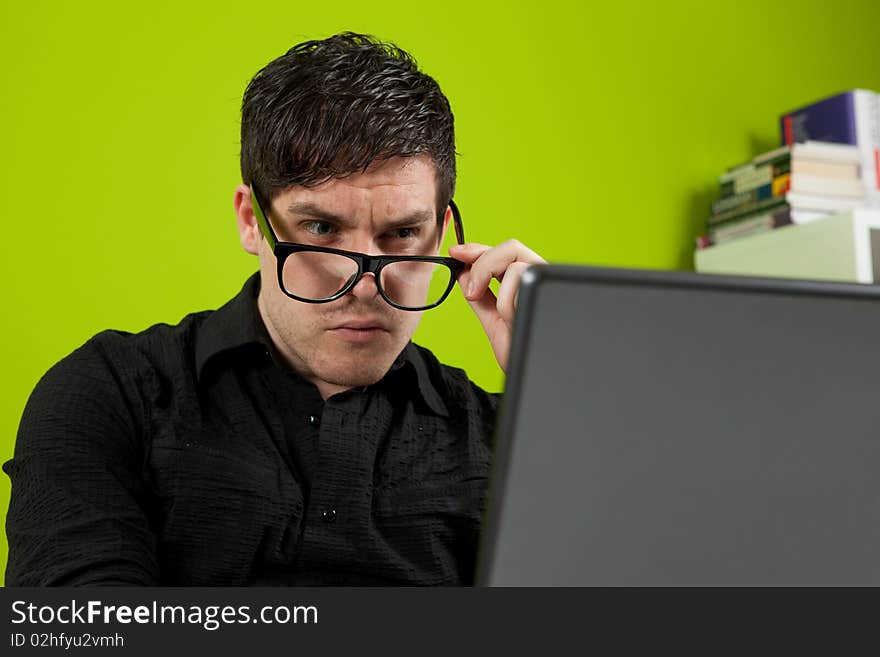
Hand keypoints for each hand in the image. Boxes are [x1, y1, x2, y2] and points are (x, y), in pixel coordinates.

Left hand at [448, 240, 545, 371]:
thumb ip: (480, 299)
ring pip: (515, 259)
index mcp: (528, 285)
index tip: (457, 253)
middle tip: (470, 291)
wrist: (537, 379)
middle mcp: (541, 282)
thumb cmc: (523, 357)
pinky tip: (510, 319)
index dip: (478, 249)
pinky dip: (506, 299)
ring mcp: (548, 287)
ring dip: (494, 284)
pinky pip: (522, 277)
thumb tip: (463, 273)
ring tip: (498, 314)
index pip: (503, 253)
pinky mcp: (551, 292)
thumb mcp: (495, 324)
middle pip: (511, 247)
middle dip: (482, 263)